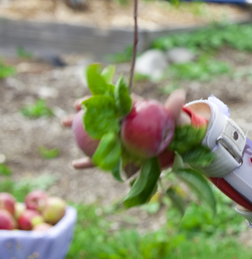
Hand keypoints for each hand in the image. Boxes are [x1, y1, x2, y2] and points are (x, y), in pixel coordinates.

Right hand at [61, 89, 190, 169]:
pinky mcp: (121, 156)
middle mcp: (125, 125)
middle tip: (67, 115)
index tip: (82, 102)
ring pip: (98, 137)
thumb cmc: (177, 128)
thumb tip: (180, 93)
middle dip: (83, 114)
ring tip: (64, 126)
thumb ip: (174, 107)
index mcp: (135, 111)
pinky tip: (74, 164)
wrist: (180, 147)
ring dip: (80, 133)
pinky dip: (89, 162)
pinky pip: (103, 160)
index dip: (98, 101)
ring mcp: (121, 140)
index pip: (114, 104)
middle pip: (101, 117)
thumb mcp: (176, 118)